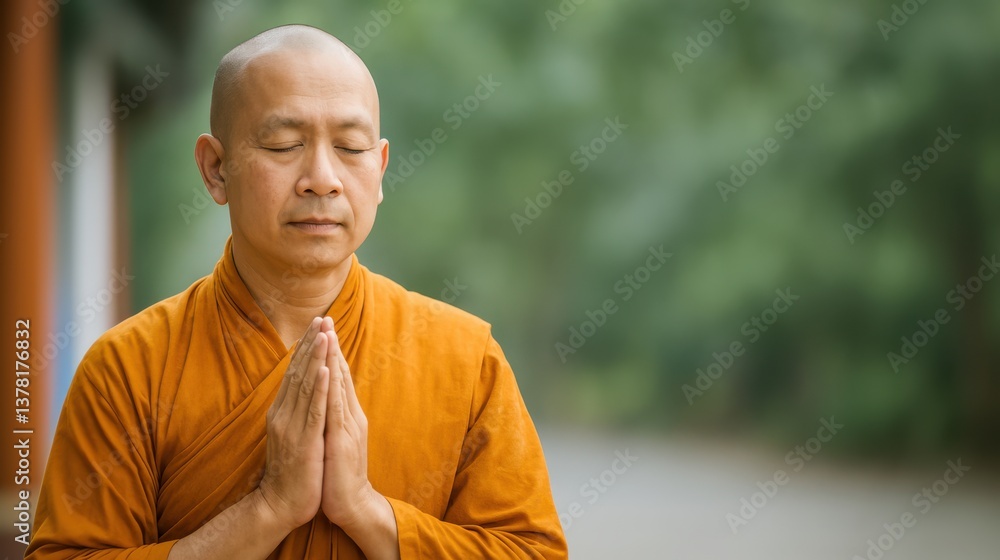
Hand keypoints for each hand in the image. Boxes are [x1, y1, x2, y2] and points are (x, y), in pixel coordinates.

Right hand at [257, 317, 330, 530]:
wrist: (280, 505)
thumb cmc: (290, 472)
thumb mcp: (291, 436)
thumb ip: (295, 413)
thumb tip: (302, 391)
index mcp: (281, 413)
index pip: (294, 373)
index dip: (305, 348)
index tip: (316, 325)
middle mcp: (283, 415)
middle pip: (298, 372)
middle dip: (311, 344)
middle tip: (321, 318)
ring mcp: (292, 428)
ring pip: (306, 386)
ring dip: (316, 358)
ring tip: (325, 334)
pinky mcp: (304, 442)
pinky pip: (313, 411)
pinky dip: (320, 388)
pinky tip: (326, 370)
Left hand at [319, 319, 376, 527]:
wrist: (351, 504)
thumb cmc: (340, 475)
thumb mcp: (336, 441)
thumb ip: (334, 419)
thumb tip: (327, 400)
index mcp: (348, 415)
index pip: (338, 377)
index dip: (332, 352)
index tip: (324, 328)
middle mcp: (350, 416)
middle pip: (340, 374)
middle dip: (332, 346)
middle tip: (326, 319)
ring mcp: (347, 427)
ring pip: (338, 386)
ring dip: (332, 358)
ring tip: (327, 334)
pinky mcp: (341, 440)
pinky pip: (334, 408)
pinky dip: (331, 387)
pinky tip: (327, 370)